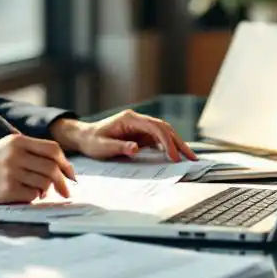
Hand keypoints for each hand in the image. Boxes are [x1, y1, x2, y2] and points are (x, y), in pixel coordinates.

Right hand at [0, 134, 73, 203]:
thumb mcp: (8, 148)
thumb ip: (33, 152)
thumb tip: (64, 169)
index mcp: (18, 141)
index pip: (53, 149)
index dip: (65, 163)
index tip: (70, 174)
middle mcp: (15, 155)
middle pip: (52, 168)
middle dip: (63, 182)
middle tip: (66, 191)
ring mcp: (11, 172)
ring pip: (44, 183)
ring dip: (45, 190)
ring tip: (37, 191)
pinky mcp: (7, 189)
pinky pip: (32, 195)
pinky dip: (33, 197)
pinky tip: (23, 195)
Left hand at [51, 112, 197, 161]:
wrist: (85, 137)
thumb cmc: (92, 141)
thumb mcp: (102, 146)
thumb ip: (119, 147)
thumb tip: (136, 148)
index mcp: (130, 119)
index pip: (155, 127)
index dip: (167, 141)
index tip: (172, 156)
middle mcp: (138, 120)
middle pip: (164, 128)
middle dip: (179, 142)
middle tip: (191, 157)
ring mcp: (141, 127)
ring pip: (165, 133)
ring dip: (177, 144)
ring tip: (190, 158)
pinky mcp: (141, 134)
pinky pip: (159, 139)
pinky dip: (169, 147)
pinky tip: (177, 156)